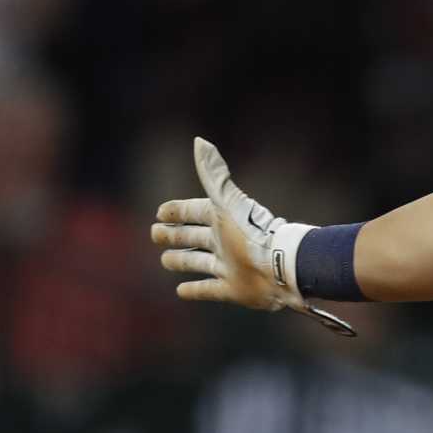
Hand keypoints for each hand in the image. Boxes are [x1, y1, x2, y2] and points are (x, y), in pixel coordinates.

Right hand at [151, 137, 352, 335]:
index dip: (178, 211)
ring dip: (182, 261)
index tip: (160, 212)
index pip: (195, 211)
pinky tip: (181, 291)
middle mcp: (224, 242)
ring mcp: (228, 267)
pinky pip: (208, 290)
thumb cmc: (250, 232)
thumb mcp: (227, 202)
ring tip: (166, 260)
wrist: (278, 266)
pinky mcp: (232, 289)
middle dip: (175, 235)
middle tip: (155, 233)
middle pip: (194, 237)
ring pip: (199, 263)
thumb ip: (213, 174)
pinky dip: (194, 290)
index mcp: (223, 220)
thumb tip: (199, 141)